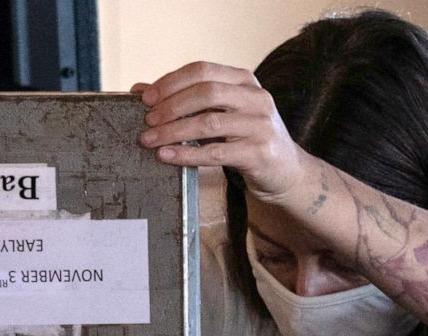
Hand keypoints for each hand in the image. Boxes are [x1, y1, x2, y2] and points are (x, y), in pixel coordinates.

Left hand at [132, 61, 310, 204]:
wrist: (286, 172)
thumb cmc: (246, 140)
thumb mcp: (221, 114)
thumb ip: (187, 101)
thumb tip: (140, 91)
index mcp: (245, 80)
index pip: (203, 70)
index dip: (171, 82)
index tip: (146, 99)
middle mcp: (256, 97)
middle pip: (206, 92)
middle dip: (171, 106)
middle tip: (147, 122)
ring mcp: (260, 124)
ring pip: (209, 122)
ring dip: (173, 131)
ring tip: (150, 141)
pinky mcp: (259, 152)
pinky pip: (216, 152)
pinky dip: (187, 154)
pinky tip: (167, 157)